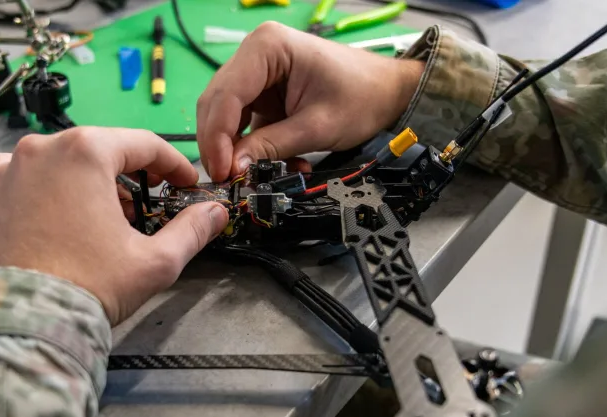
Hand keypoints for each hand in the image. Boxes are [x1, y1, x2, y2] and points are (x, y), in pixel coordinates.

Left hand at [0, 128, 228, 324]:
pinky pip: (27, 179)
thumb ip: (191, 230)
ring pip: (63, 162)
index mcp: (85, 151)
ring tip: (105, 218)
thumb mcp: (155, 261)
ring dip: (89, 182)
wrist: (21, 324)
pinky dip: (50, 190)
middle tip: (148, 205)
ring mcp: (8, 170)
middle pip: (101, 150)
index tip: (185, 185)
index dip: (172, 165)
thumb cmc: (90, 286)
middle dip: (130, 175)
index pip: (143, 144)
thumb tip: (216, 213)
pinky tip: (62, 218)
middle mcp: (42, 148)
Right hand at [197, 22, 424, 180]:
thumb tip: (234, 168)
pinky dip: (252, 147)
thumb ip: (272, 147)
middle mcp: (256, 53)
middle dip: (219, 144)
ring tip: (252, 175)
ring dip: (236, 149)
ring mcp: (258, 73)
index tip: (221, 171)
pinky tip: (273, 164)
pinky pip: (244, 123)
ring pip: (226, 115)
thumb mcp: (316, 128)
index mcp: (268, 47)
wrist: (388, 92)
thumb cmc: (363, 97)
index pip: (226, 94)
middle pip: (218, 103)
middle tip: (226, 179)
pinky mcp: (263, 93)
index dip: (217, 137)